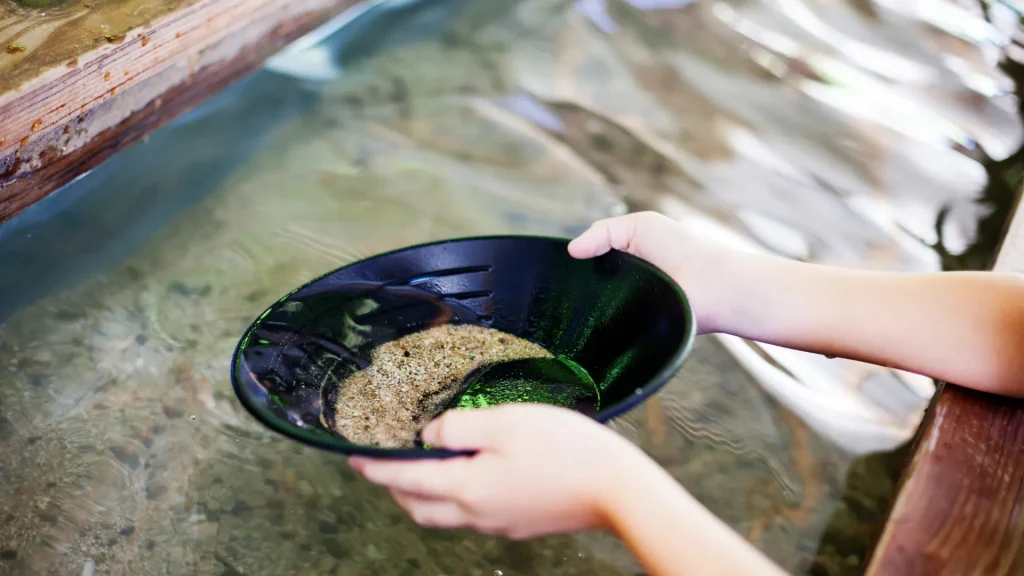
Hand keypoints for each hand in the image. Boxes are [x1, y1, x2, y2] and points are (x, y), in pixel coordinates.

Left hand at [348, 403, 652, 539]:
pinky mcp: (522, 524)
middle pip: (420, 507)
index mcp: (467, 487)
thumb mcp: (505, 423)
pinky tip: (472, 476)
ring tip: (424, 468)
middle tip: (385, 464)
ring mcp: (500, 523)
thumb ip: (458, 429)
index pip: (405, 480)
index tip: (352, 458)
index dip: (375, 469)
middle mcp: (477, 513)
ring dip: (425, 494)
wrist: (617, 489)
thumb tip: (429, 437)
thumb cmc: (564, 449)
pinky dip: (457, 497)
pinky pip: (474, 515)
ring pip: (445, 515)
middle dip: (395, 488)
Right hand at [568, 211, 735, 333]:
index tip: (558, 268)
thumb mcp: (639, 225)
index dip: (577, 263)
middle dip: (580, 286)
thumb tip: (571, 251)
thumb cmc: (683, 250)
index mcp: (629, 258)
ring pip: (598, 309)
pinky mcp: (635, 331)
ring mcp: (631, 308)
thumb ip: (602, 232)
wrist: (713, 287)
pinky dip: (603, 325)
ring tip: (578, 306)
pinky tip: (595, 321)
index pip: (592, 263)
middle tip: (565, 288)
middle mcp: (628, 284)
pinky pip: (611, 330)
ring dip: (591, 306)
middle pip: (591, 287)